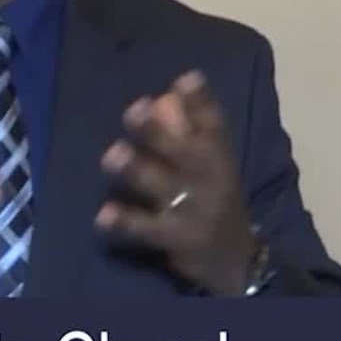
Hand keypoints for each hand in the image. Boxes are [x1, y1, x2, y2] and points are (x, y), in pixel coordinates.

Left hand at [95, 71, 258, 293]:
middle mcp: (209, 180)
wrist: (238, 262)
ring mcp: (194, 210)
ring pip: (162, 187)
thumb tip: (166, 92)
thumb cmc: (216, 201)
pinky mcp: (178, 239)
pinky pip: (147, 229)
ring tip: (111, 155)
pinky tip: (103, 216)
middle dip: (157, 131)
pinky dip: (125, 222)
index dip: (201, 102)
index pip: (214, 126)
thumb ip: (193, 133)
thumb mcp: (216, 167)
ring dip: (136, 169)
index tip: (185, 79)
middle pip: (183, 152)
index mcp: (219, 159)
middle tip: (134, 110)